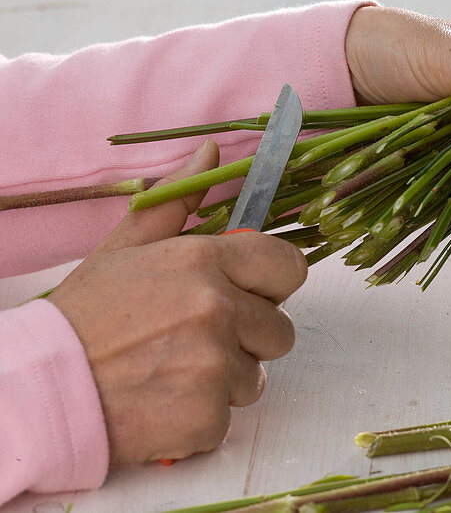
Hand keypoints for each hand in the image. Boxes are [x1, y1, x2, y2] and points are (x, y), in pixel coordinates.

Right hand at [47, 141, 307, 464]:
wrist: (40, 389)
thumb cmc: (84, 318)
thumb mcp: (125, 248)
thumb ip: (176, 201)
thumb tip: (212, 153)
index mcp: (204, 261)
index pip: (290, 267)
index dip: (271, 284)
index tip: (248, 294)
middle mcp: (217, 308)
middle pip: (279, 330)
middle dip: (247, 338)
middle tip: (195, 340)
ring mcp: (214, 365)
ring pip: (255, 377)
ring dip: (223, 380)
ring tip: (172, 371)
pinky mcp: (205, 417)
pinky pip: (229, 418)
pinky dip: (201, 418)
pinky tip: (163, 402)